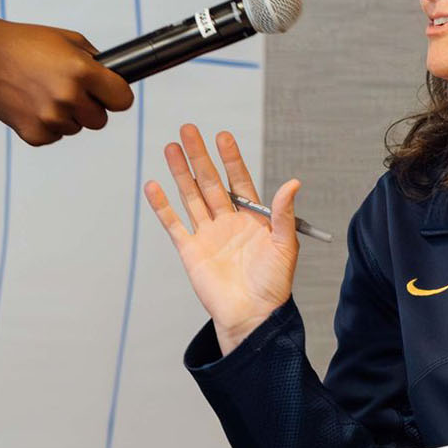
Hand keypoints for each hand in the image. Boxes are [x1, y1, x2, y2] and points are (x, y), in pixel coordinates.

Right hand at [0, 18, 133, 145]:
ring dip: (67, 115)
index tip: (108, 92)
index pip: (123, 100)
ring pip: (76, 128)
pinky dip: (47, 124)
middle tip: (69, 89)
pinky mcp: (34, 135)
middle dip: (91, 106)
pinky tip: (32, 103)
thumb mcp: (68, 40)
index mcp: (82, 72)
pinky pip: (55, 135)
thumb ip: (95, 62)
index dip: (116, 95)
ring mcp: (50, 119)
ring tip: (44, 91)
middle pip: (101, 120)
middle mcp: (68, 98)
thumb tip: (114, 80)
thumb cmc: (26, 43)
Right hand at [143, 124, 300, 355]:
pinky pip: (173, 224)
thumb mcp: (286, 246)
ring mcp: (207, 235)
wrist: (253, 317)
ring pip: (191, 196)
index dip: (231, 159)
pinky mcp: (190, 251)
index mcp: (251, 219)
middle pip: (210, 182)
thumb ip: (284, 214)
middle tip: (189, 130)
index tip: (223, 136)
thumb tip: (294, 182)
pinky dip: (162, 206)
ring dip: (181, 172)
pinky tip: (154, 186)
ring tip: (171, 147)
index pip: (239, 180)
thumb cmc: (273, 285)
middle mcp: (227, 222)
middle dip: (200, 156)